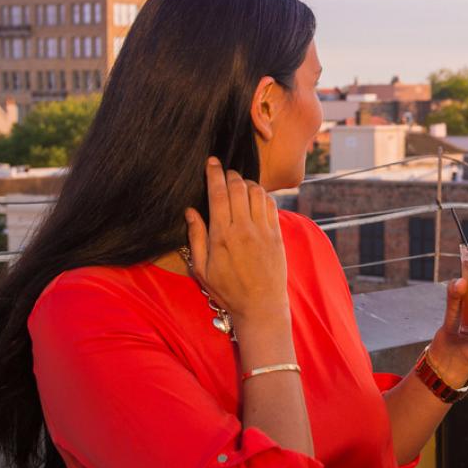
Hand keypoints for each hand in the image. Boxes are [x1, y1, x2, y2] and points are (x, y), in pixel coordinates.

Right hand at [183, 157, 288, 330]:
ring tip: (238, 184)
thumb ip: (195, 237)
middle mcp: (244, 229)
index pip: (218, 194)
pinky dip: (263, 194)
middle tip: (224, 172)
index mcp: (222, 236)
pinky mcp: (277, 234)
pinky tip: (255, 197)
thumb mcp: (201, 269)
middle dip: (230, 174)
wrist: (261, 307)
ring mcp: (263, 230)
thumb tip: (190, 211)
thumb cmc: (227, 291)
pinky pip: (271, 204)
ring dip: (247, 182)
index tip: (211, 161)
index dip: (214, 173)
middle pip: (238, 187)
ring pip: (257, 192)